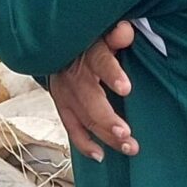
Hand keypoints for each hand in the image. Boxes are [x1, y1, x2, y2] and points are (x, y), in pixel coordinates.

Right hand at [50, 21, 138, 160]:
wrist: (58, 43)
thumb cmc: (90, 39)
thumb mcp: (102, 31)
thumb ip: (115, 34)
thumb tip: (125, 31)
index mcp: (87, 51)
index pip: (100, 61)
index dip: (111, 74)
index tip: (126, 88)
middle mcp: (72, 74)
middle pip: (89, 98)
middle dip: (107, 118)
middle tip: (126, 134)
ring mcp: (65, 93)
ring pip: (83, 117)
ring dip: (104, 134)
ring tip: (127, 146)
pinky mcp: (62, 105)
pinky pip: (71, 128)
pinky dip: (84, 143)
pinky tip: (100, 155)